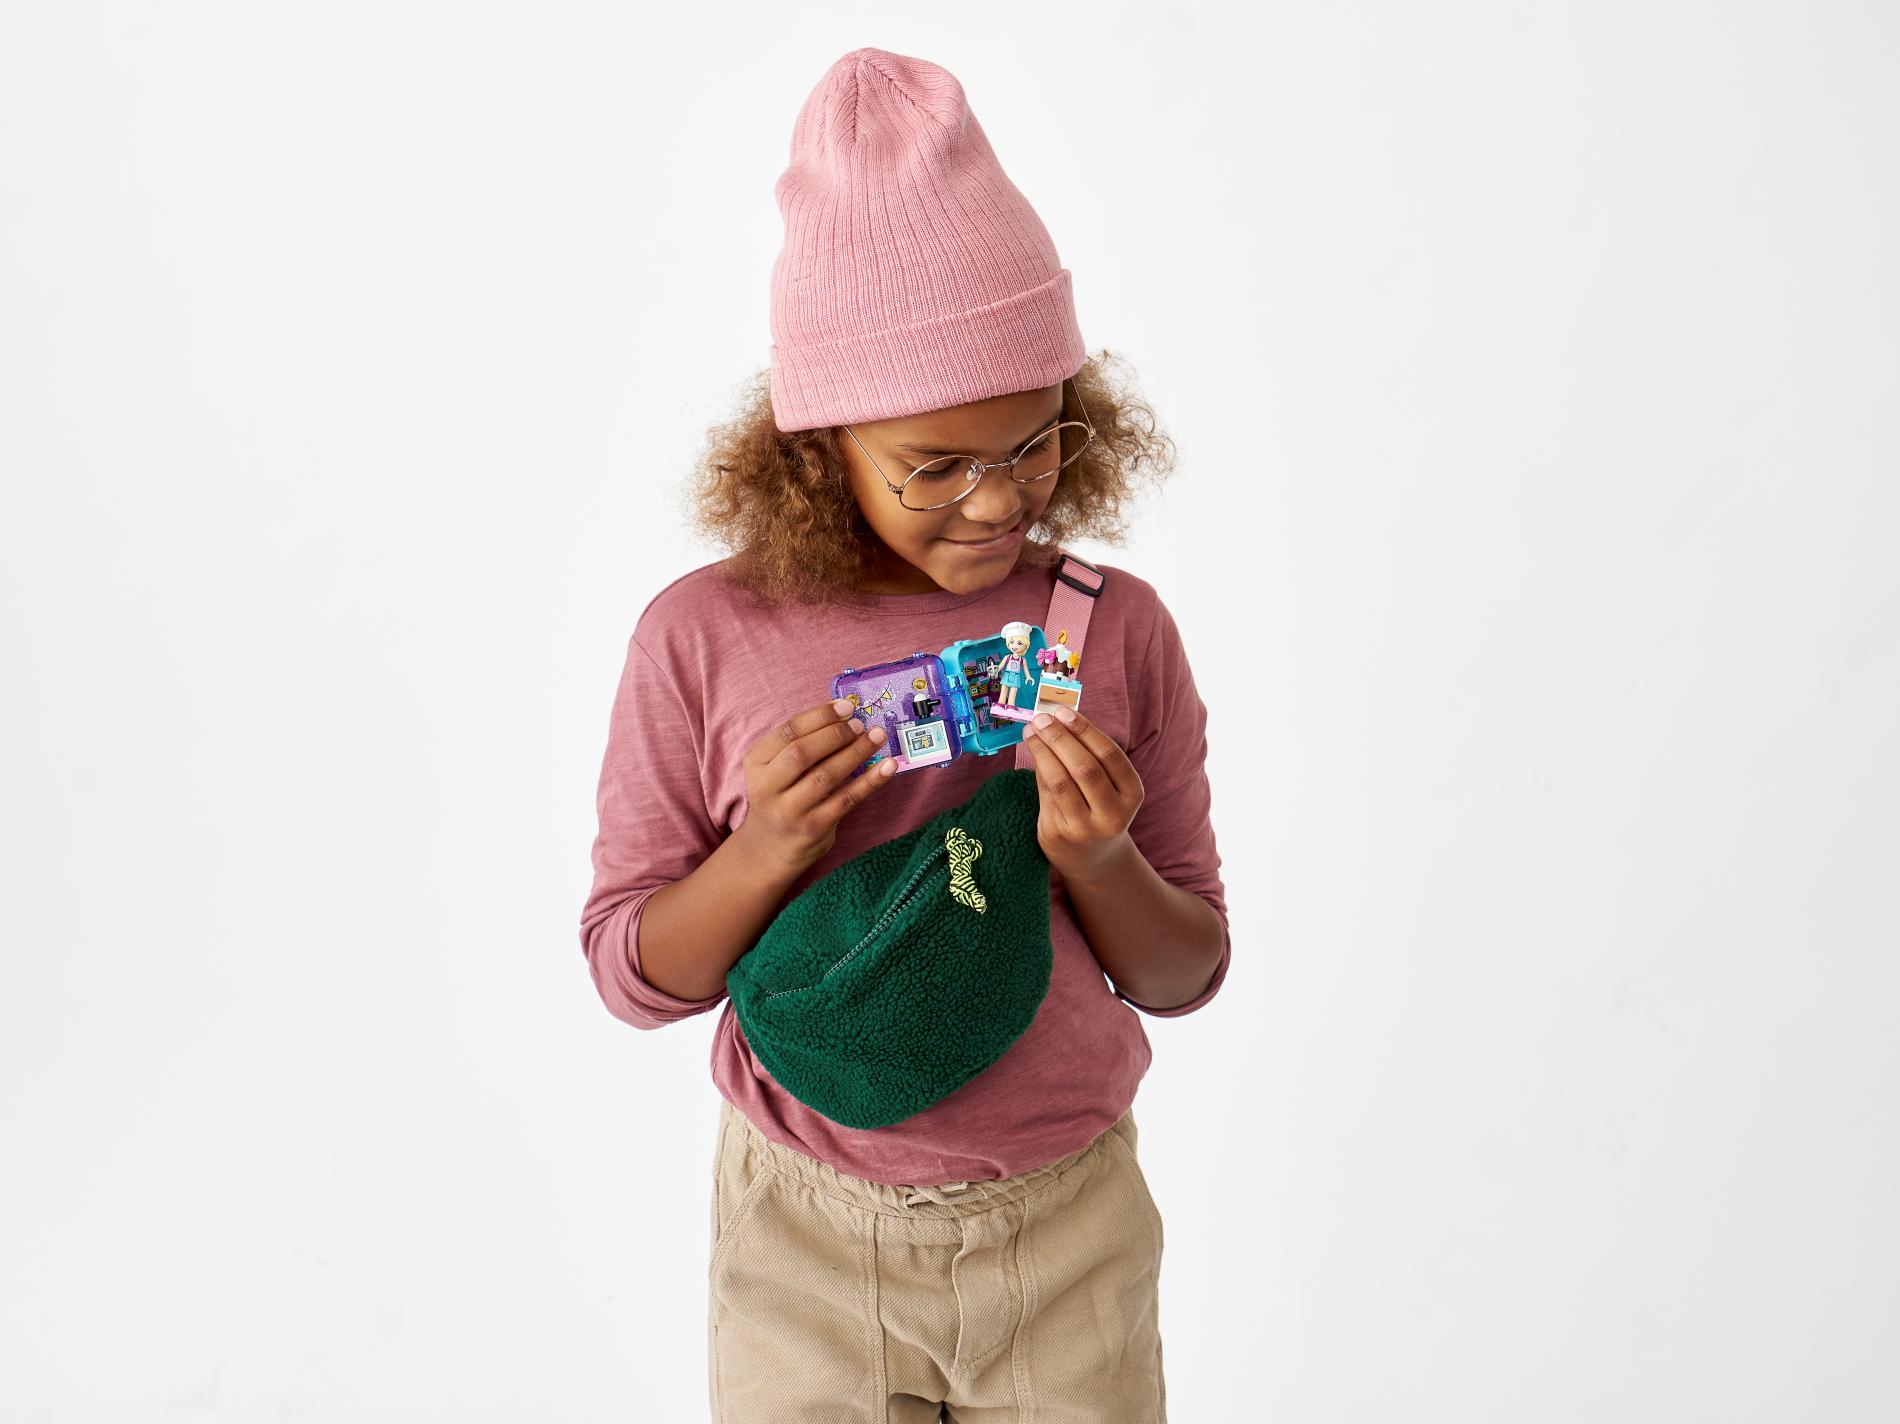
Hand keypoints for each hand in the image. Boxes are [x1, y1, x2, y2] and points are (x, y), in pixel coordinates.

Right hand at [734, 698, 897, 876]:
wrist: (771, 846)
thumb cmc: (782, 795)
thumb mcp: (776, 768)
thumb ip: (801, 743)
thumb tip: (845, 715)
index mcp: (756, 762)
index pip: (788, 732)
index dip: (820, 716)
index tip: (846, 706)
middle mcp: (767, 787)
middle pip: (803, 752)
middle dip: (836, 734)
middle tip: (860, 724)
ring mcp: (790, 810)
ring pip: (827, 775)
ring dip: (857, 752)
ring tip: (877, 736)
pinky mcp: (814, 827)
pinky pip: (847, 799)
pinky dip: (870, 781)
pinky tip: (887, 766)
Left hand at [1019, 706, 1143, 883]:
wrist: (1092, 857)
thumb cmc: (1098, 807)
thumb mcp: (1108, 786)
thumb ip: (1088, 755)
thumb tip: (1058, 718)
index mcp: (1132, 794)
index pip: (1109, 755)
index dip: (1084, 730)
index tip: (1063, 711)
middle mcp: (1113, 814)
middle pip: (1085, 768)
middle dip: (1060, 738)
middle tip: (1042, 718)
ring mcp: (1085, 828)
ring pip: (1061, 781)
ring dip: (1042, 751)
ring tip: (1031, 731)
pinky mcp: (1059, 834)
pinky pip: (1046, 794)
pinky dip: (1039, 768)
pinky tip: (1034, 752)